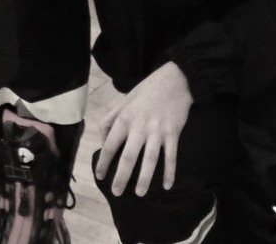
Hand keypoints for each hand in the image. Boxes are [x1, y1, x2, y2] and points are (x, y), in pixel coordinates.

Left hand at [92, 61, 192, 195]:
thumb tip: (104, 141)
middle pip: (128, 156)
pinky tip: (167, 185)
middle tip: (116, 192)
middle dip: (121, 177)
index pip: (110, 144)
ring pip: (150, 159)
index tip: (100, 176)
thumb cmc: (147, 90)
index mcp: (125, 118)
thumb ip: (111, 119)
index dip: (104, 162)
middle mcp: (140, 126)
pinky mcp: (173, 133)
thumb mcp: (124, 100)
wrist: (176, 80)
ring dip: (144, 178)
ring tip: (139, 193)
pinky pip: (171, 156)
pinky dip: (169, 172)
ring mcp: (158, 131)